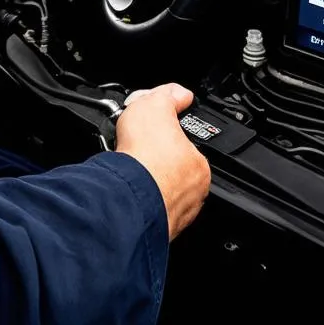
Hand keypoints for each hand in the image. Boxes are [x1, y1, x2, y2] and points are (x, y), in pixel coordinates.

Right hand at [115, 84, 209, 239]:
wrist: (125, 193)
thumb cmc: (144, 154)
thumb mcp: (156, 104)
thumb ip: (169, 95)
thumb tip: (179, 93)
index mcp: (199, 166)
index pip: (187, 146)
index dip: (166, 135)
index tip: (151, 133)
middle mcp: (193, 195)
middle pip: (174, 170)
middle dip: (155, 160)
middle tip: (135, 150)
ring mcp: (175, 215)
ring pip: (160, 193)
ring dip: (146, 182)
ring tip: (126, 168)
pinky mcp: (155, 231)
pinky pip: (146, 211)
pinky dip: (135, 200)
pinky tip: (124, 189)